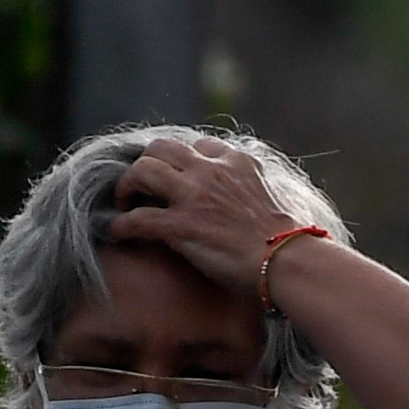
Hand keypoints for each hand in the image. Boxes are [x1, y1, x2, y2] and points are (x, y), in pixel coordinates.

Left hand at [100, 134, 307, 304]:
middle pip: (161, 148)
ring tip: (124, 203)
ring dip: (127, 186)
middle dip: (146, 164)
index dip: (183, 161)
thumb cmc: (289, 241)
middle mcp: (211, 171)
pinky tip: (118, 234)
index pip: (200, 147)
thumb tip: (251, 201)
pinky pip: (137, 219)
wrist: (288, 262)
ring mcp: (193, 196)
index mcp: (236, 162)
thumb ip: (253, 189)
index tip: (178, 178)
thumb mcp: (275, 196)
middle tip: (141, 186)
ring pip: (142, 171)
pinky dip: (122, 226)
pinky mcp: (180, 226)